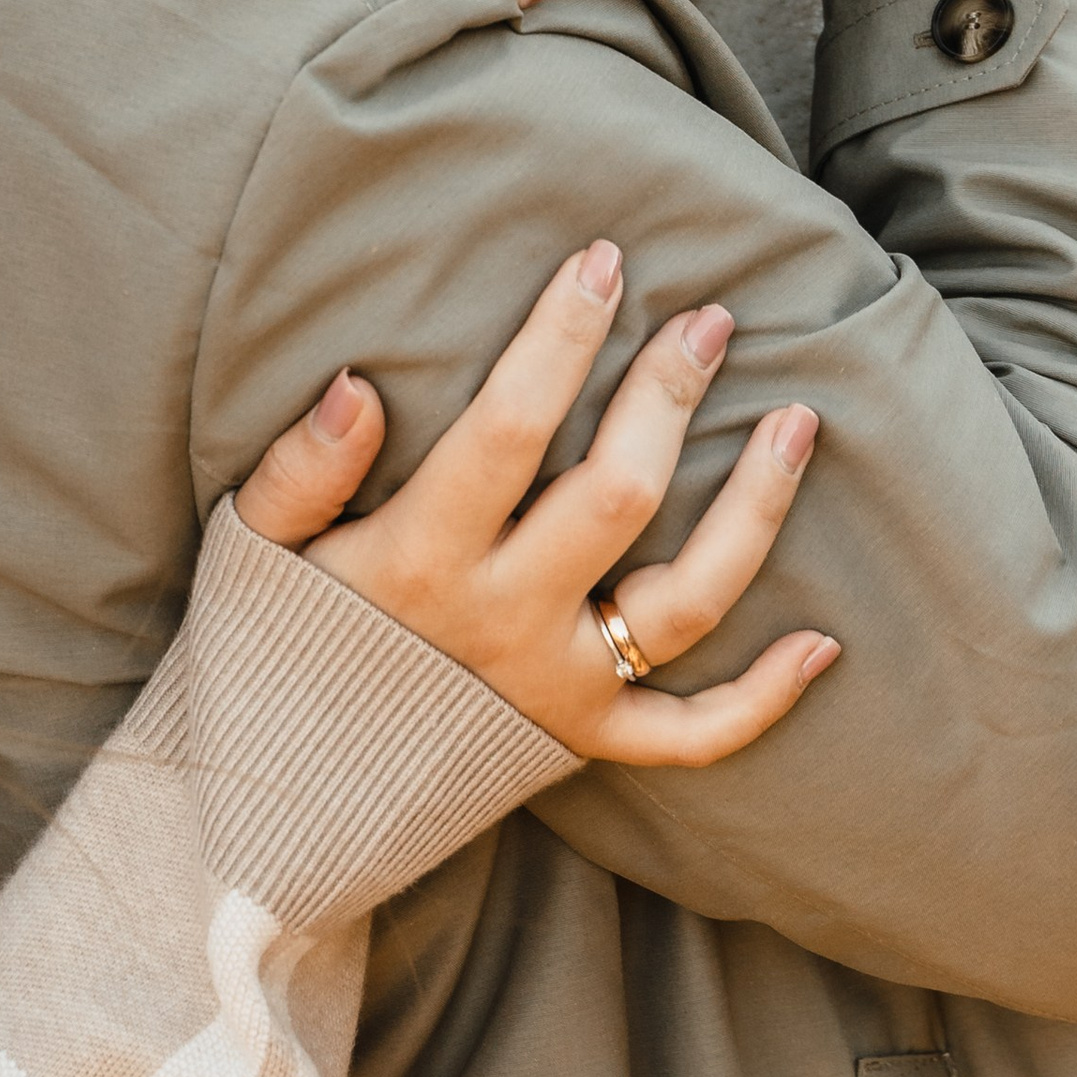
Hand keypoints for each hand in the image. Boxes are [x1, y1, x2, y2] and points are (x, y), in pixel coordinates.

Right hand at [234, 242, 835, 764]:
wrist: (271, 813)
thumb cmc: (263, 654)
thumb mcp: (252, 551)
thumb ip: (301, 469)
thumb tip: (359, 383)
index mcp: (416, 562)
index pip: (508, 428)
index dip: (560, 338)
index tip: (602, 263)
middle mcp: (503, 626)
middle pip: (616, 494)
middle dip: (669, 394)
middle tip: (710, 318)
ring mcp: (556, 693)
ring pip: (686, 601)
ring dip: (754, 509)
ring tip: (799, 422)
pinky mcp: (583, 749)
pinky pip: (692, 735)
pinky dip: (764, 699)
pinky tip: (824, 643)